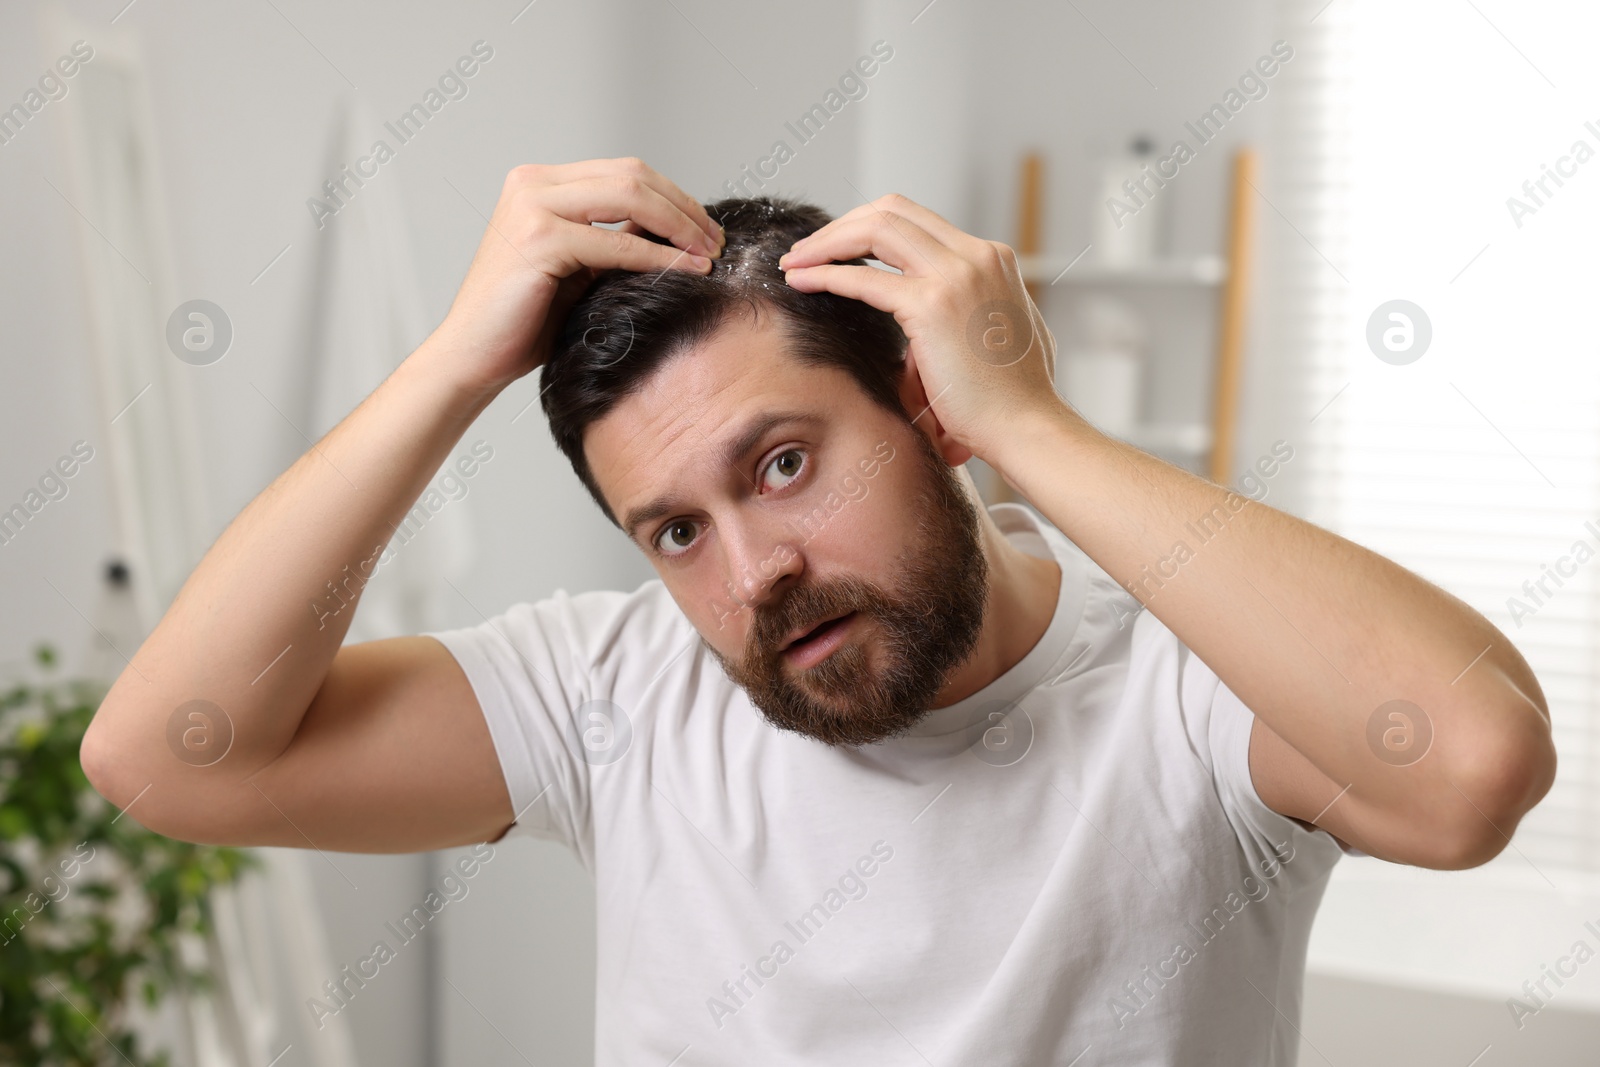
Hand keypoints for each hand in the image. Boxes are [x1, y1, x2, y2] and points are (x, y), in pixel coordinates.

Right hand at [429, 158, 724, 396]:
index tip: (705, 231)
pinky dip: (658, 255)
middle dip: (684, 208)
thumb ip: (615, 239)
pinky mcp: (538, 238)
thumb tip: (674, 230)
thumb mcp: (579, 267)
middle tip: (716, 242)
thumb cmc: (524, 320)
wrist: (472, 356)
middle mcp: (532, 183)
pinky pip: (617, 241)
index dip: (674, 197)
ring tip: (708, 255)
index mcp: (540, 183)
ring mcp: (532, 205)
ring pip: (630, 195)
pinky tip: (684, 271)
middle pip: (633, 175)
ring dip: (679, 226)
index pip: (625, 172)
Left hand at [777, 193, 1077, 468]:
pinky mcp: (933, 305)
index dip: (868, 229)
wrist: (1027, 427)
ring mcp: (958, 274)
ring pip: (875, 228)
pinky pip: (864, 278)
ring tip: (794, 264)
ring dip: (827, 243)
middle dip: (842, 227)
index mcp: (993, 258)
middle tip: (807, 253)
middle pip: (892, 211)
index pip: (918, 220)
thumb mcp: (999, 334)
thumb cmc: (1010, 399)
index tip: (838, 252)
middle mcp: (977, 255)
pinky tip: (801, 282)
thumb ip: (971, 311)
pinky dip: (826, 274)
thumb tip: (939, 320)